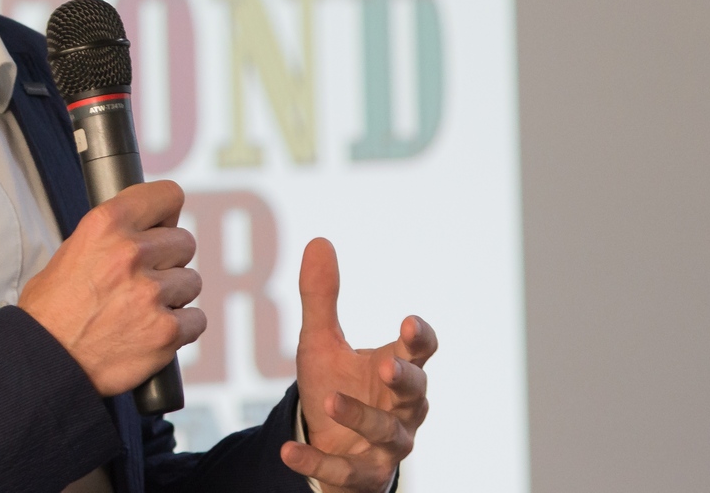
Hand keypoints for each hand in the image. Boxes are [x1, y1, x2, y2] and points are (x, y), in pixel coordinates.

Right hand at [19, 180, 203, 396]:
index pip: (167, 195)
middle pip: (184, 242)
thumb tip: (149, 227)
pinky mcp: (165, 330)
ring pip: (191, 282)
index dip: (166, 213)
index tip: (162, 226)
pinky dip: (180, 328)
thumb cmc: (52, 310)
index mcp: (106, 224)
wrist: (46, 360)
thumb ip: (113, 236)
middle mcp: (131, 253)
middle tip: (145, 279)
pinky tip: (152, 331)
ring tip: (142, 310)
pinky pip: (196, 320)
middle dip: (169, 260)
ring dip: (174, 296)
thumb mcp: (72, 251)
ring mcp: (151, 293)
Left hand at [282, 238, 435, 491]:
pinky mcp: (361, 475)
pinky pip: (343, 471)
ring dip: (360, 416)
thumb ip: (322, 297)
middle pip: (415, 393)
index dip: (419, 339)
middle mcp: (401, 407)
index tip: (409, 322)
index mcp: (396, 368)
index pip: (420, 351)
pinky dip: (316, 461)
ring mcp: (385, 444)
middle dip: (403, 379)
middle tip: (385, 365)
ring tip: (328, 401)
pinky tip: (288, 452)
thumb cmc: (336, 385)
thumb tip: (318, 241)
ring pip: (386, 431)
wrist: (329, 442)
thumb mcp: (322, 341)